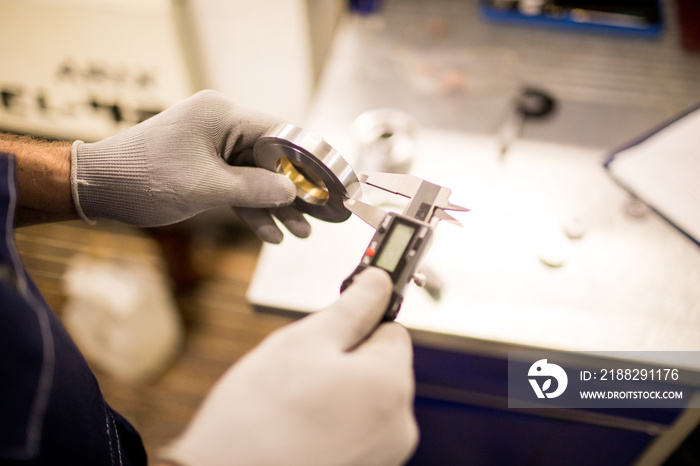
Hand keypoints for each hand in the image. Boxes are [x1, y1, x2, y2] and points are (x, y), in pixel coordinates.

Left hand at [71, 90, 309, 242]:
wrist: (97, 188)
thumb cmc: (145, 178)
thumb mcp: (206, 187)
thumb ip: (255, 188)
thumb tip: (292, 191)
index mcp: (222, 116)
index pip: (280, 132)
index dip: (307, 160)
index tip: (329, 183)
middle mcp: (220, 125)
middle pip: (271, 157)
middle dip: (293, 191)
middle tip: (319, 215)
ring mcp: (212, 146)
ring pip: (256, 176)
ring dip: (275, 205)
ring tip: (300, 233)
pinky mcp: (203, 166)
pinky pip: (236, 186)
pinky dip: (251, 208)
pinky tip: (271, 233)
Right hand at [159, 267, 417, 465]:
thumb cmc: (259, 419)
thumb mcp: (303, 343)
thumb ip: (351, 307)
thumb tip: (379, 280)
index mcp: (391, 384)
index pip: (392, 329)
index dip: (358, 323)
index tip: (332, 326)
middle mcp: (399, 424)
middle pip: (379, 367)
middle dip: (344, 361)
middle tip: (299, 372)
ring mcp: (385, 455)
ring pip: (363, 400)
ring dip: (336, 394)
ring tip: (293, 406)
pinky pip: (355, 431)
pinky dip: (332, 425)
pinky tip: (298, 430)